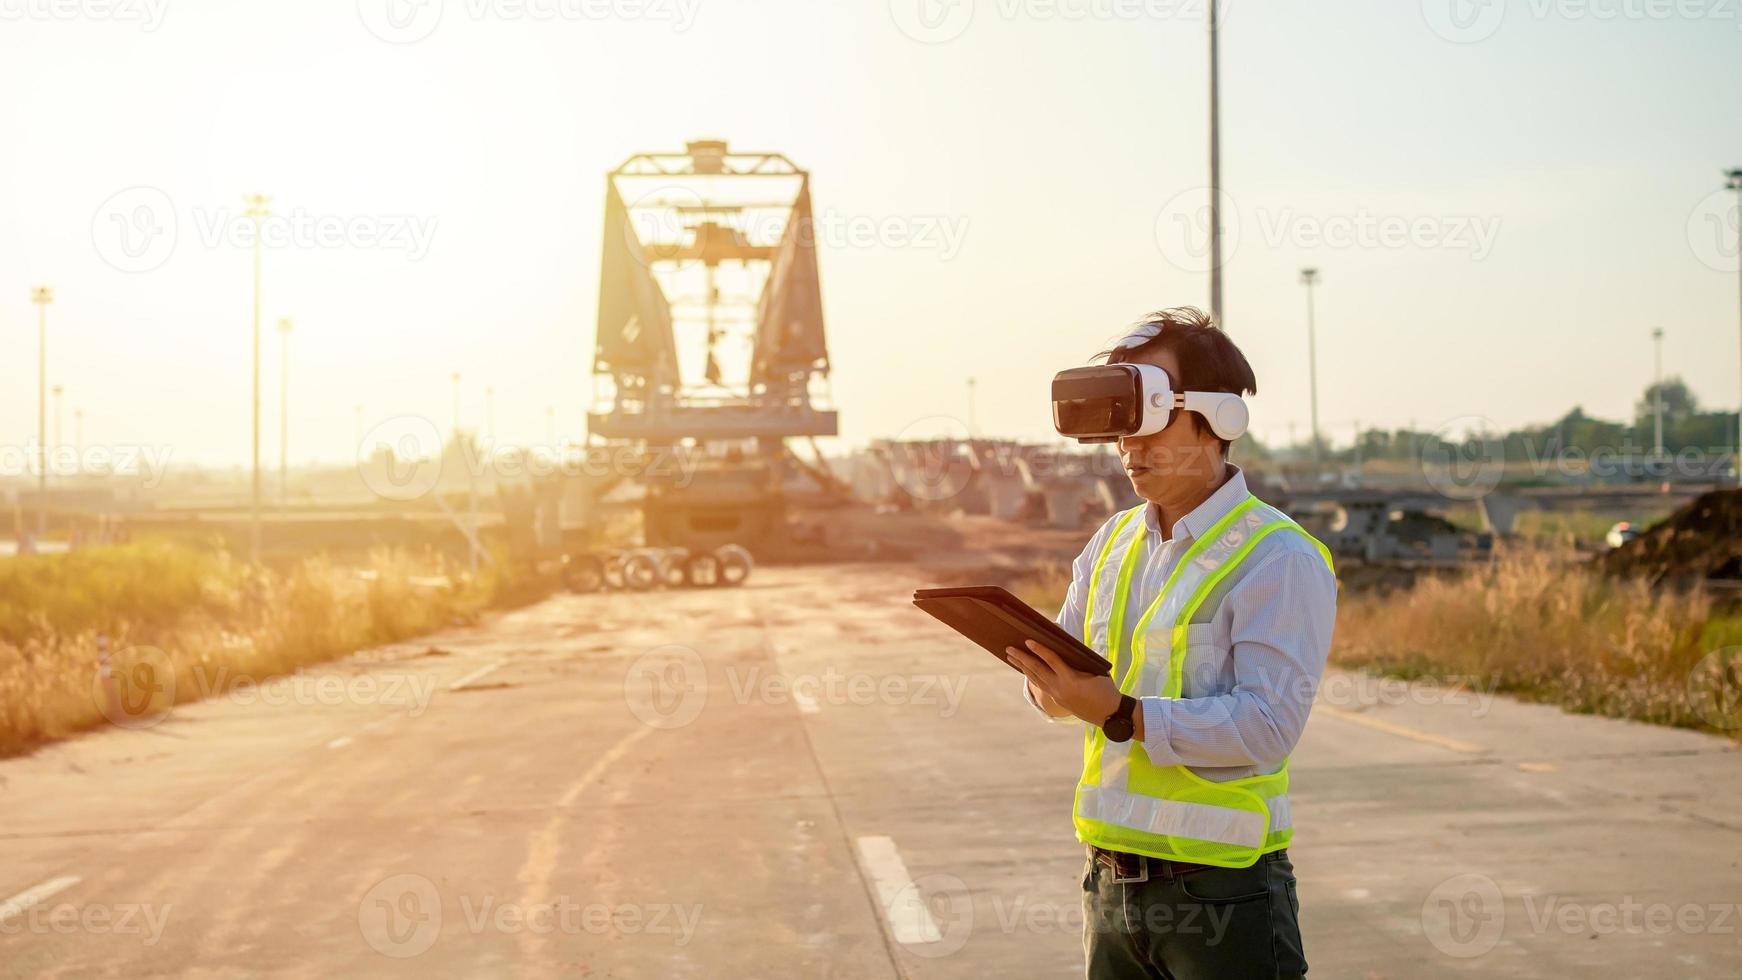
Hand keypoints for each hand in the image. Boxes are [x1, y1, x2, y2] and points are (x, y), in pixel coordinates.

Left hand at [1007, 639, 1122, 725]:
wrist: (1111, 715)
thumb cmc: (1106, 689)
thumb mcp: (1094, 671)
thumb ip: (1076, 661)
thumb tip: (1060, 649)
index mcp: (1071, 679)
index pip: (1052, 660)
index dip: (1040, 650)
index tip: (1028, 641)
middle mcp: (1060, 688)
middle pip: (1037, 670)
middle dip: (1022, 658)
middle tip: (1009, 648)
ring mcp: (1057, 696)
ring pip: (1036, 679)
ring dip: (1023, 667)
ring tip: (1011, 657)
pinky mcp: (1058, 701)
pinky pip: (1041, 685)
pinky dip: (1032, 676)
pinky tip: (1026, 669)